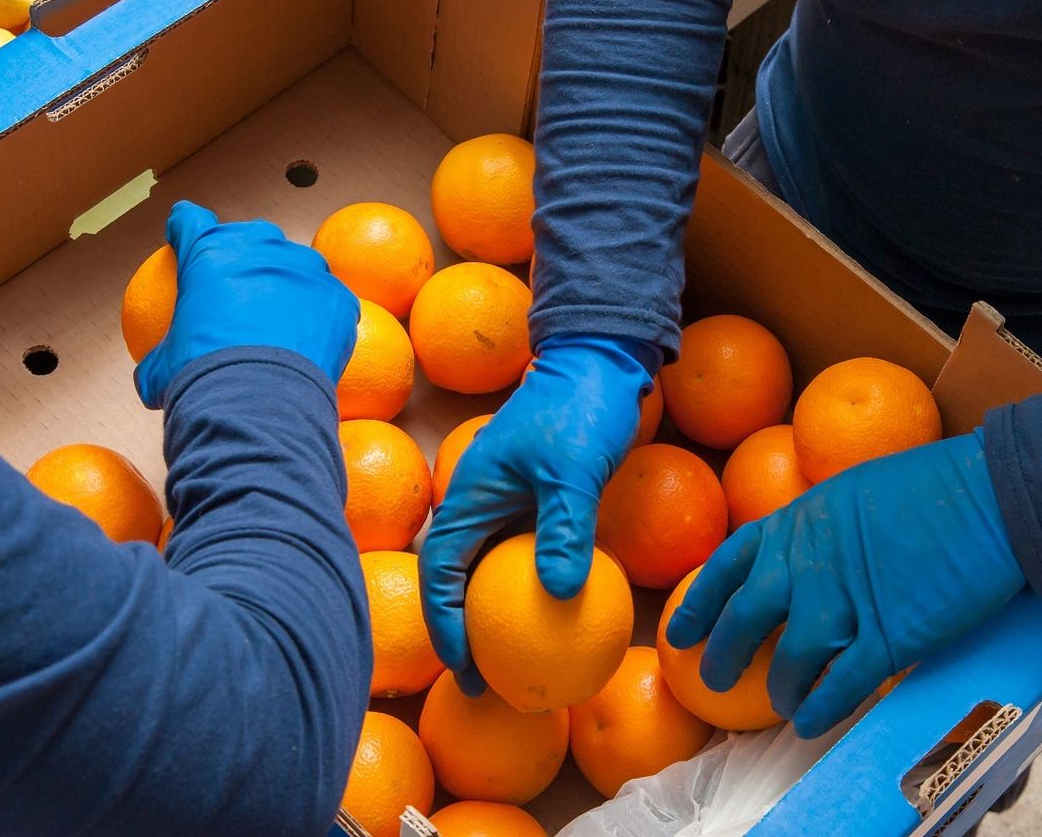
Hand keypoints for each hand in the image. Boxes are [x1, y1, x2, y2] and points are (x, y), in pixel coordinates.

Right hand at [134, 202, 359, 407]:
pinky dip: (321, 318)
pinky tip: (312, 342)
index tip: (184, 238)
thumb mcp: (162, 370)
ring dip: (289, 286)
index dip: (185, 227)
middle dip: (245, 256)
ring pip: (298, 266)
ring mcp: (304, 268)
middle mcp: (259, 247)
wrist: (256, 404)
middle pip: (251, 237)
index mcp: (208, 252)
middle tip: (242, 293)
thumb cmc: (201, 379)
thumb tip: (150, 378)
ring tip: (285, 321)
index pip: (190, 220)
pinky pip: (330, 301)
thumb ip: (156, 362)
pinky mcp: (338, 295)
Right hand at [420, 333, 659, 692]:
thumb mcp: (573, 470)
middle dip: (463, 631)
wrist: (601, 360)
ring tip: (518, 662)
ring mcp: (508, 502)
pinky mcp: (538, 501)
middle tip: (488, 681)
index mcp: (470, 495)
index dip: (444, 623)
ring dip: (497, 613)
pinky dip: (534, 588)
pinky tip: (562, 617)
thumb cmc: (580, 408)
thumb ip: (564, 528)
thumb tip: (558, 594)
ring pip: (491, 569)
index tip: (467, 667)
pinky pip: (527, 554)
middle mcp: (480, 503)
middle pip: (457, 578)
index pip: (441, 571)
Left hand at [665, 429, 1025, 736]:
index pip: (725, 566)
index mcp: (794, 523)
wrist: (989, 498)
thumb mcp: (849, 492)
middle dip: (722, 654)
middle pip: (744, 619)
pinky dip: (821, 709)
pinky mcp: (888, 640)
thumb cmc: (930, 485)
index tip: (680, 631)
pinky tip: (810, 724)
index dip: (698, 603)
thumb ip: (816, 529)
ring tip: (781, 706)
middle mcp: (805, 565)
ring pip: (789, 661)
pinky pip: (840, 687)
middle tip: (712, 678)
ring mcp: (844, 605)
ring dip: (780, 689)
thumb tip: (800, 555)